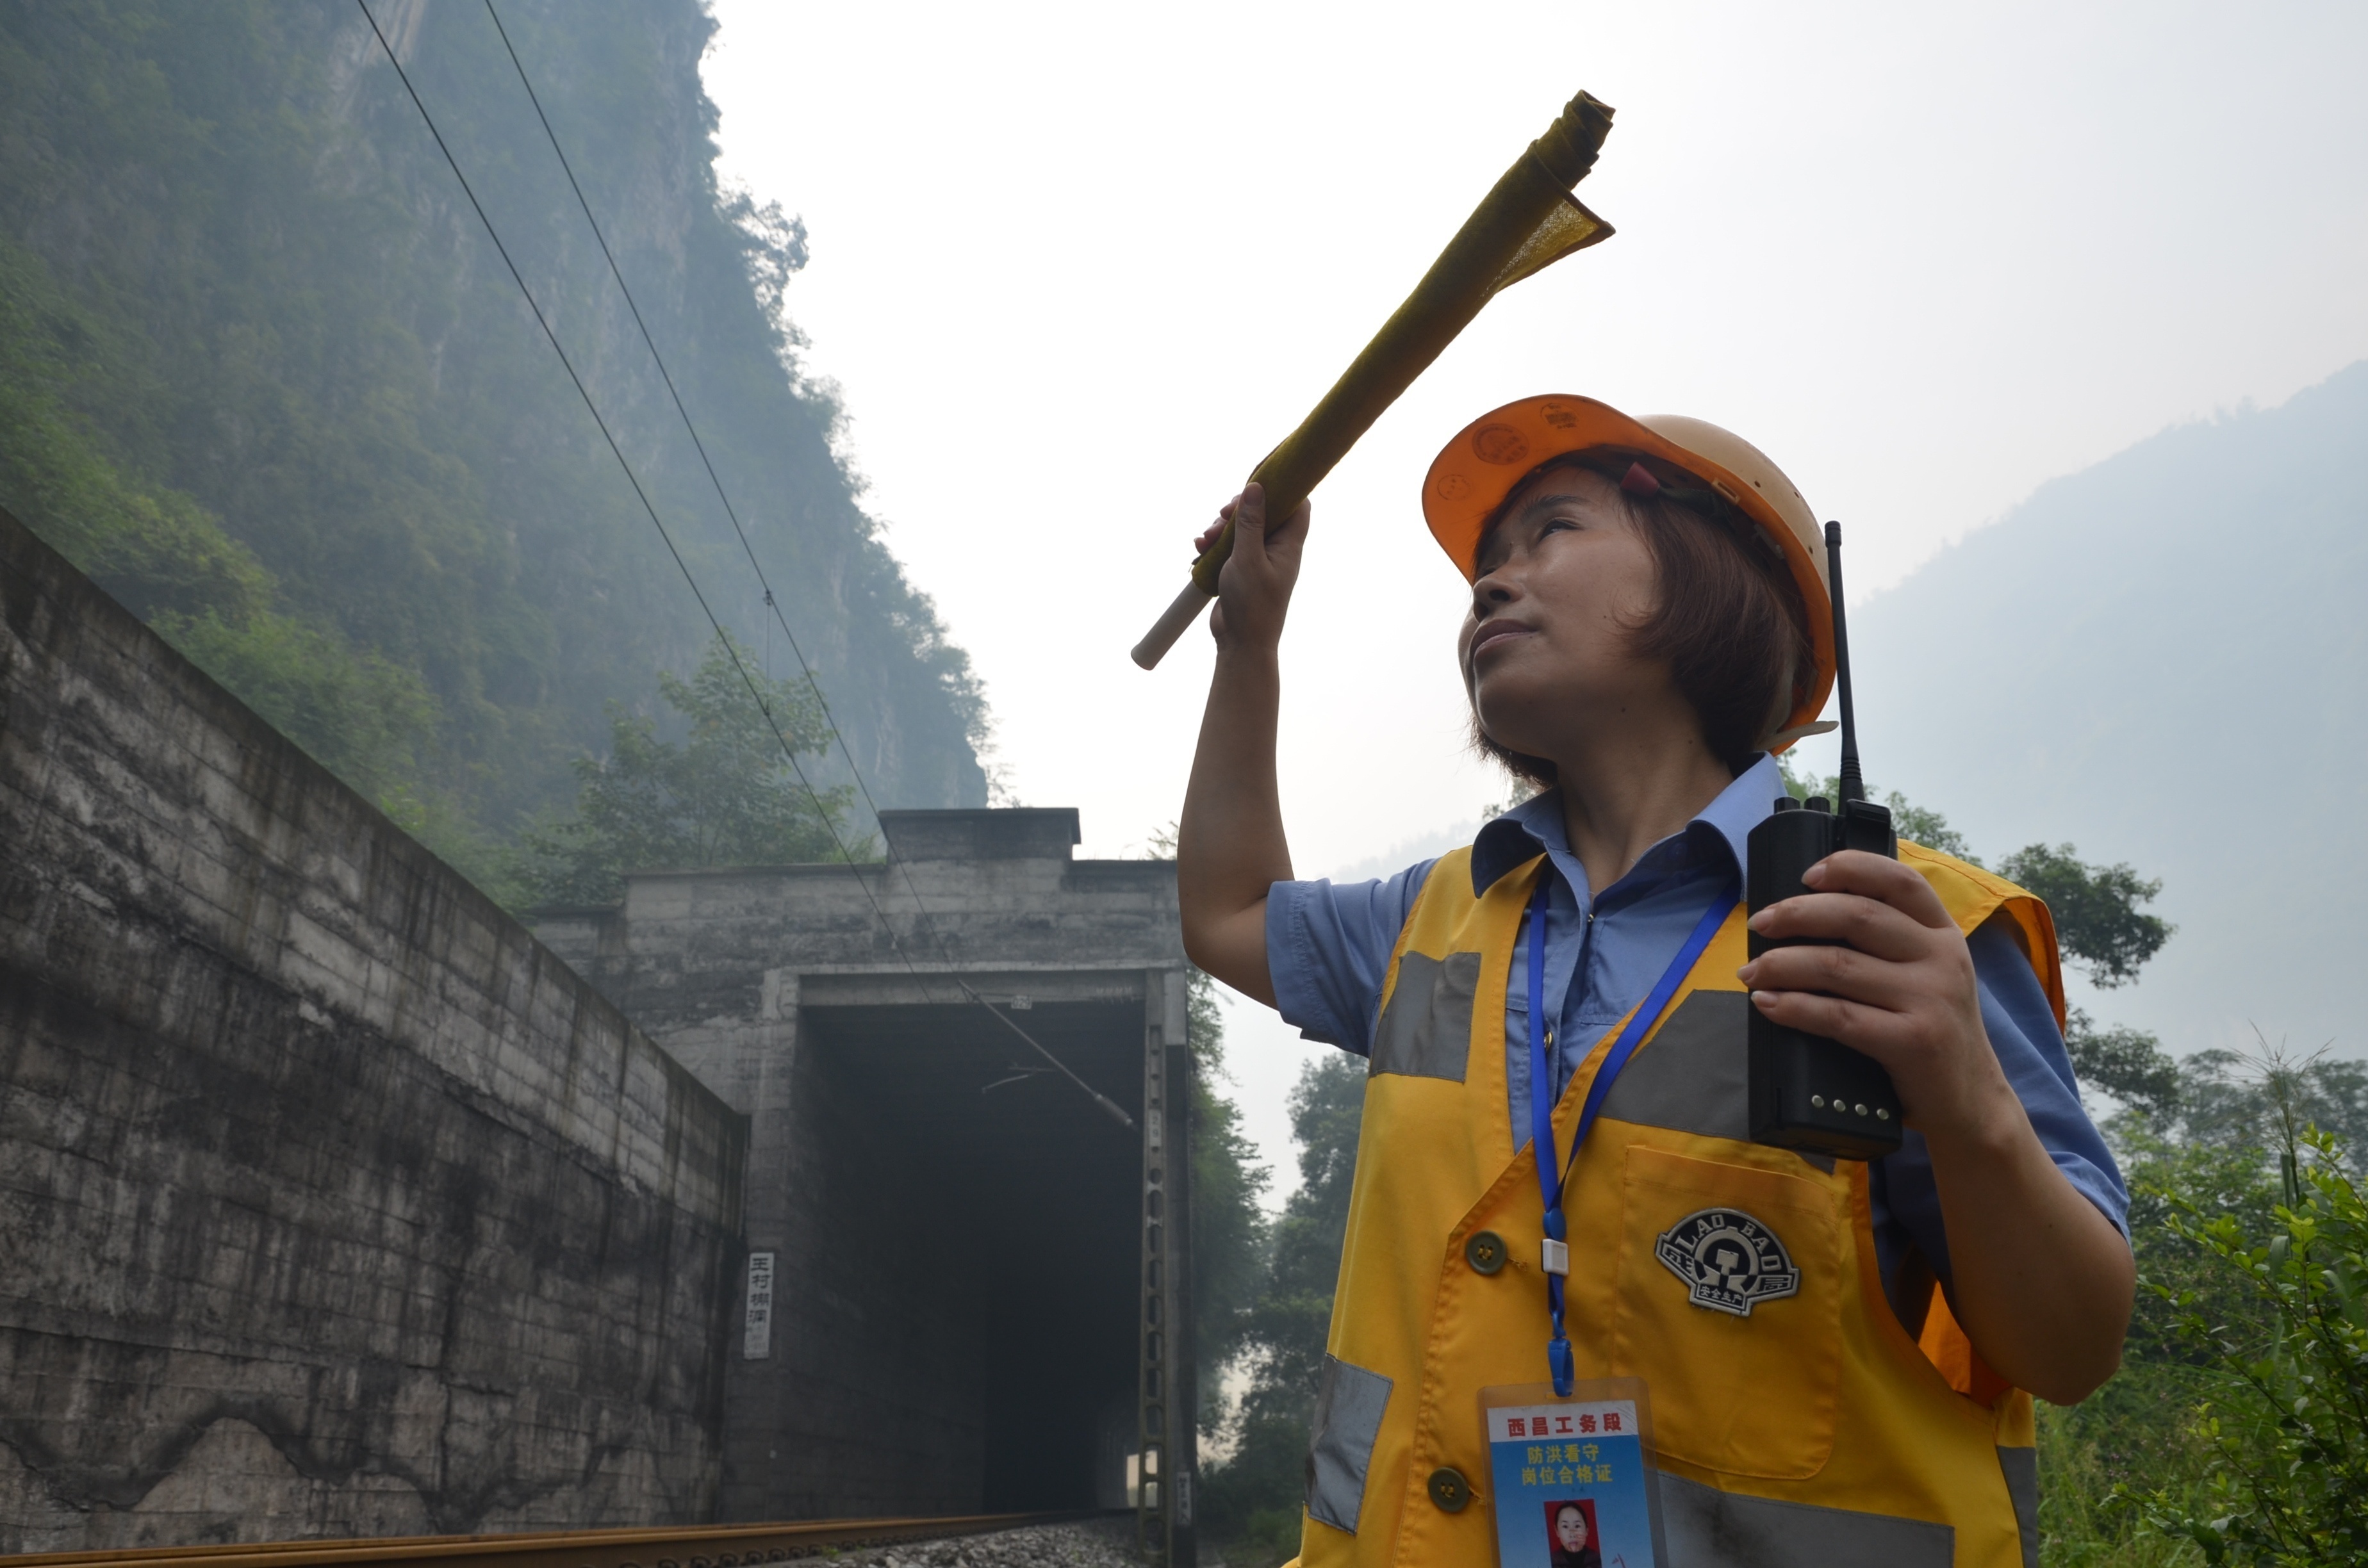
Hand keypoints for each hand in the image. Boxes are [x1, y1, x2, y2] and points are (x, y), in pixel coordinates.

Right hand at [1199, 482, 1309, 654]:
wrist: (1241, 644)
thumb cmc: (1252, 605)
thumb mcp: (1248, 558)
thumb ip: (1251, 522)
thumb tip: (1257, 487)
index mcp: (1288, 544)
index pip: (1297, 505)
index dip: (1281, 489)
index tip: (1256, 485)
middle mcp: (1276, 549)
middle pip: (1263, 511)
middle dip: (1238, 509)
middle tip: (1222, 516)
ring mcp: (1258, 558)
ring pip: (1241, 528)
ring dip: (1221, 527)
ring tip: (1205, 539)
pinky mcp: (1241, 568)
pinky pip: (1228, 545)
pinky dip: (1214, 543)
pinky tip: (1201, 549)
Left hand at [1736, 851, 2019, 1145]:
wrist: (1970, 1102)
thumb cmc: (1929, 1030)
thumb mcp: (1925, 974)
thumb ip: (1889, 943)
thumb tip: (1804, 915)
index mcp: (1943, 933)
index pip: (1900, 881)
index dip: (1850, 867)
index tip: (1806, 875)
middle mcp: (1942, 958)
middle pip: (1857, 915)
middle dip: (1796, 914)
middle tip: (1758, 925)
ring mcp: (1931, 998)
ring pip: (1837, 965)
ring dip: (1781, 964)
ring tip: (1750, 972)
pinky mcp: (1914, 1041)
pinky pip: (1838, 1016)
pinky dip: (1793, 1007)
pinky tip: (1767, 1004)